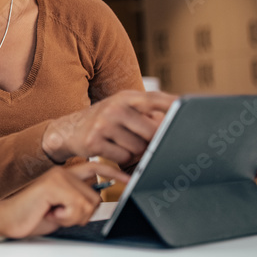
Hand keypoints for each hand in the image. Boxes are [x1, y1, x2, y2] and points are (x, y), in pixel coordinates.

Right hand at [0, 162, 131, 238]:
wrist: (7, 218)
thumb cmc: (31, 215)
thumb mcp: (61, 209)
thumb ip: (77, 202)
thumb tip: (96, 204)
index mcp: (64, 175)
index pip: (95, 167)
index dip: (114, 173)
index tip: (129, 179)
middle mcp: (63, 172)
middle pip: (95, 197)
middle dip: (82, 214)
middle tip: (61, 215)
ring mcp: (58, 177)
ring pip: (87, 204)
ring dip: (72, 217)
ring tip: (53, 213)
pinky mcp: (54, 185)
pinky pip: (77, 206)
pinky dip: (65, 217)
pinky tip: (50, 213)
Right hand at [42, 91, 177, 164]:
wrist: (68, 130)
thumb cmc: (103, 121)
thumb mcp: (122, 110)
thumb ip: (147, 114)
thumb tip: (175, 125)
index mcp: (125, 97)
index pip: (154, 99)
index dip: (173, 105)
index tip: (188, 108)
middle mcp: (115, 107)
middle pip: (152, 131)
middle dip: (152, 141)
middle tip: (141, 140)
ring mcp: (104, 124)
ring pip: (139, 148)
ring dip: (135, 152)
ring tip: (121, 144)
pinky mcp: (94, 141)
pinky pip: (123, 157)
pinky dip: (121, 159)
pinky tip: (111, 150)